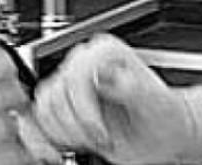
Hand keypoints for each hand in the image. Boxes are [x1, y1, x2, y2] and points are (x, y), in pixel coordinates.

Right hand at [32, 34, 192, 164]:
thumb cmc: (163, 117)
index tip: (102, 134)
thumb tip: (104, 75)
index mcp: (104, 53)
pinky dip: (46, 137)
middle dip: (77, 126)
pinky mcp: (62, 104)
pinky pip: (38, 118)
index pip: (74, 77)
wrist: (164, 134)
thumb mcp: (155, 103)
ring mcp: (70, 83)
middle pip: (55, 94)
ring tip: (89, 141)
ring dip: (63, 133)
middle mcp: (83, 63)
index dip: (84, 111)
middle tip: (101, 140)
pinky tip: (64, 148)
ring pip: (43, 106)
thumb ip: (131, 86)